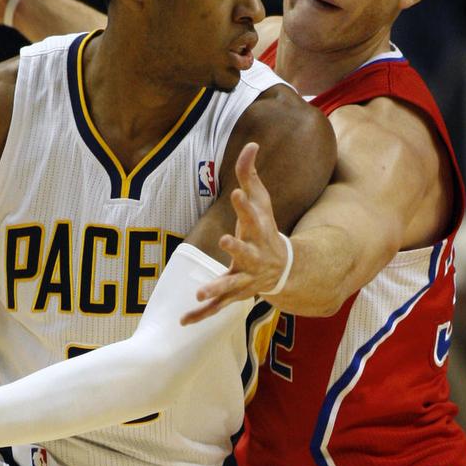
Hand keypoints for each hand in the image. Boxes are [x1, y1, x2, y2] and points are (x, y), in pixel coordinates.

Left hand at [181, 143, 289, 323]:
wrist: (282, 269)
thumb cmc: (266, 231)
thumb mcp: (261, 202)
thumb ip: (251, 175)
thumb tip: (251, 144)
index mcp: (260, 233)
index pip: (254, 215)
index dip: (246, 204)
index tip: (237, 191)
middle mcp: (254, 256)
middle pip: (246, 252)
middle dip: (237, 246)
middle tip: (226, 239)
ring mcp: (245, 278)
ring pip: (231, 285)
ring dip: (217, 288)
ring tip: (200, 291)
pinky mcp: (233, 294)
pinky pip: (216, 307)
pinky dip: (201, 315)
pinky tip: (183, 321)